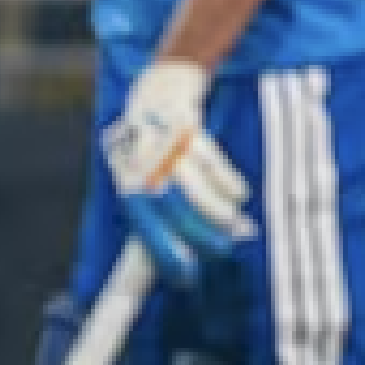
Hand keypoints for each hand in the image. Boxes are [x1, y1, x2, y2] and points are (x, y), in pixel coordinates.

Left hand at [101, 59, 251, 282]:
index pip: (143, 227)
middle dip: (202, 236)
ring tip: (236, 226)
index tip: (186, 277)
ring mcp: (164, 146)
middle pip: (173, 212)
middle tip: (223, 250)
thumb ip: (158, 213)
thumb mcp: (144, 176)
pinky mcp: (187, 128)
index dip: (164, 254)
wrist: (161, 88)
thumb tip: (184, 255)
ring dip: (219, 213)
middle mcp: (141, 167)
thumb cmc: (153, 146)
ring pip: (195, 190)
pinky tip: (237, 195)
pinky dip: (230, 186)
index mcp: (127, 185)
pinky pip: (213, 165)